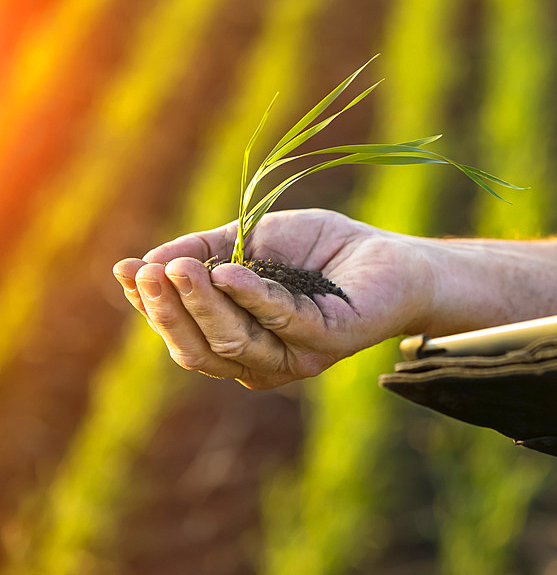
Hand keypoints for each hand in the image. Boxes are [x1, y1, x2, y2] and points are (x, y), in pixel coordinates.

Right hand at [112, 209, 432, 388]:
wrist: (388, 254)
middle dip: (169, 311)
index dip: (151, 307)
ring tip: (180, 269)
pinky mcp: (329, 341)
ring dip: (202, 305)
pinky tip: (230, 274)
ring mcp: (296, 356)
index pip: (183, 334)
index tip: (124, 270)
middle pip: (200, 350)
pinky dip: (253, 298)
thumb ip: (204, 252)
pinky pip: (283, 322)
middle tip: (147, 271)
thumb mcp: (252, 241)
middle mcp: (262, 359)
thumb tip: (143, 263)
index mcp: (239, 339)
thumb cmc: (320, 250)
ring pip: (234, 344)